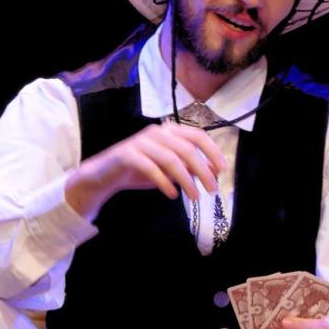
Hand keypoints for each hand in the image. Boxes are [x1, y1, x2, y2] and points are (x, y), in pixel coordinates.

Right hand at [65, 122, 227, 218]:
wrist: (105, 175)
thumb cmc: (141, 170)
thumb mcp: (171, 170)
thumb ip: (190, 167)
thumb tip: (214, 171)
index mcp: (170, 131)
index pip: (198, 136)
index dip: (213, 152)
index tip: (223, 169)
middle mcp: (157, 132)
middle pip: (187, 149)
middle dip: (203, 170)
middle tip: (213, 189)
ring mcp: (140, 142)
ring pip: (171, 159)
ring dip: (186, 180)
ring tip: (194, 197)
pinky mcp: (126, 154)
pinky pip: (150, 167)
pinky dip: (164, 182)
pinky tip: (172, 194)